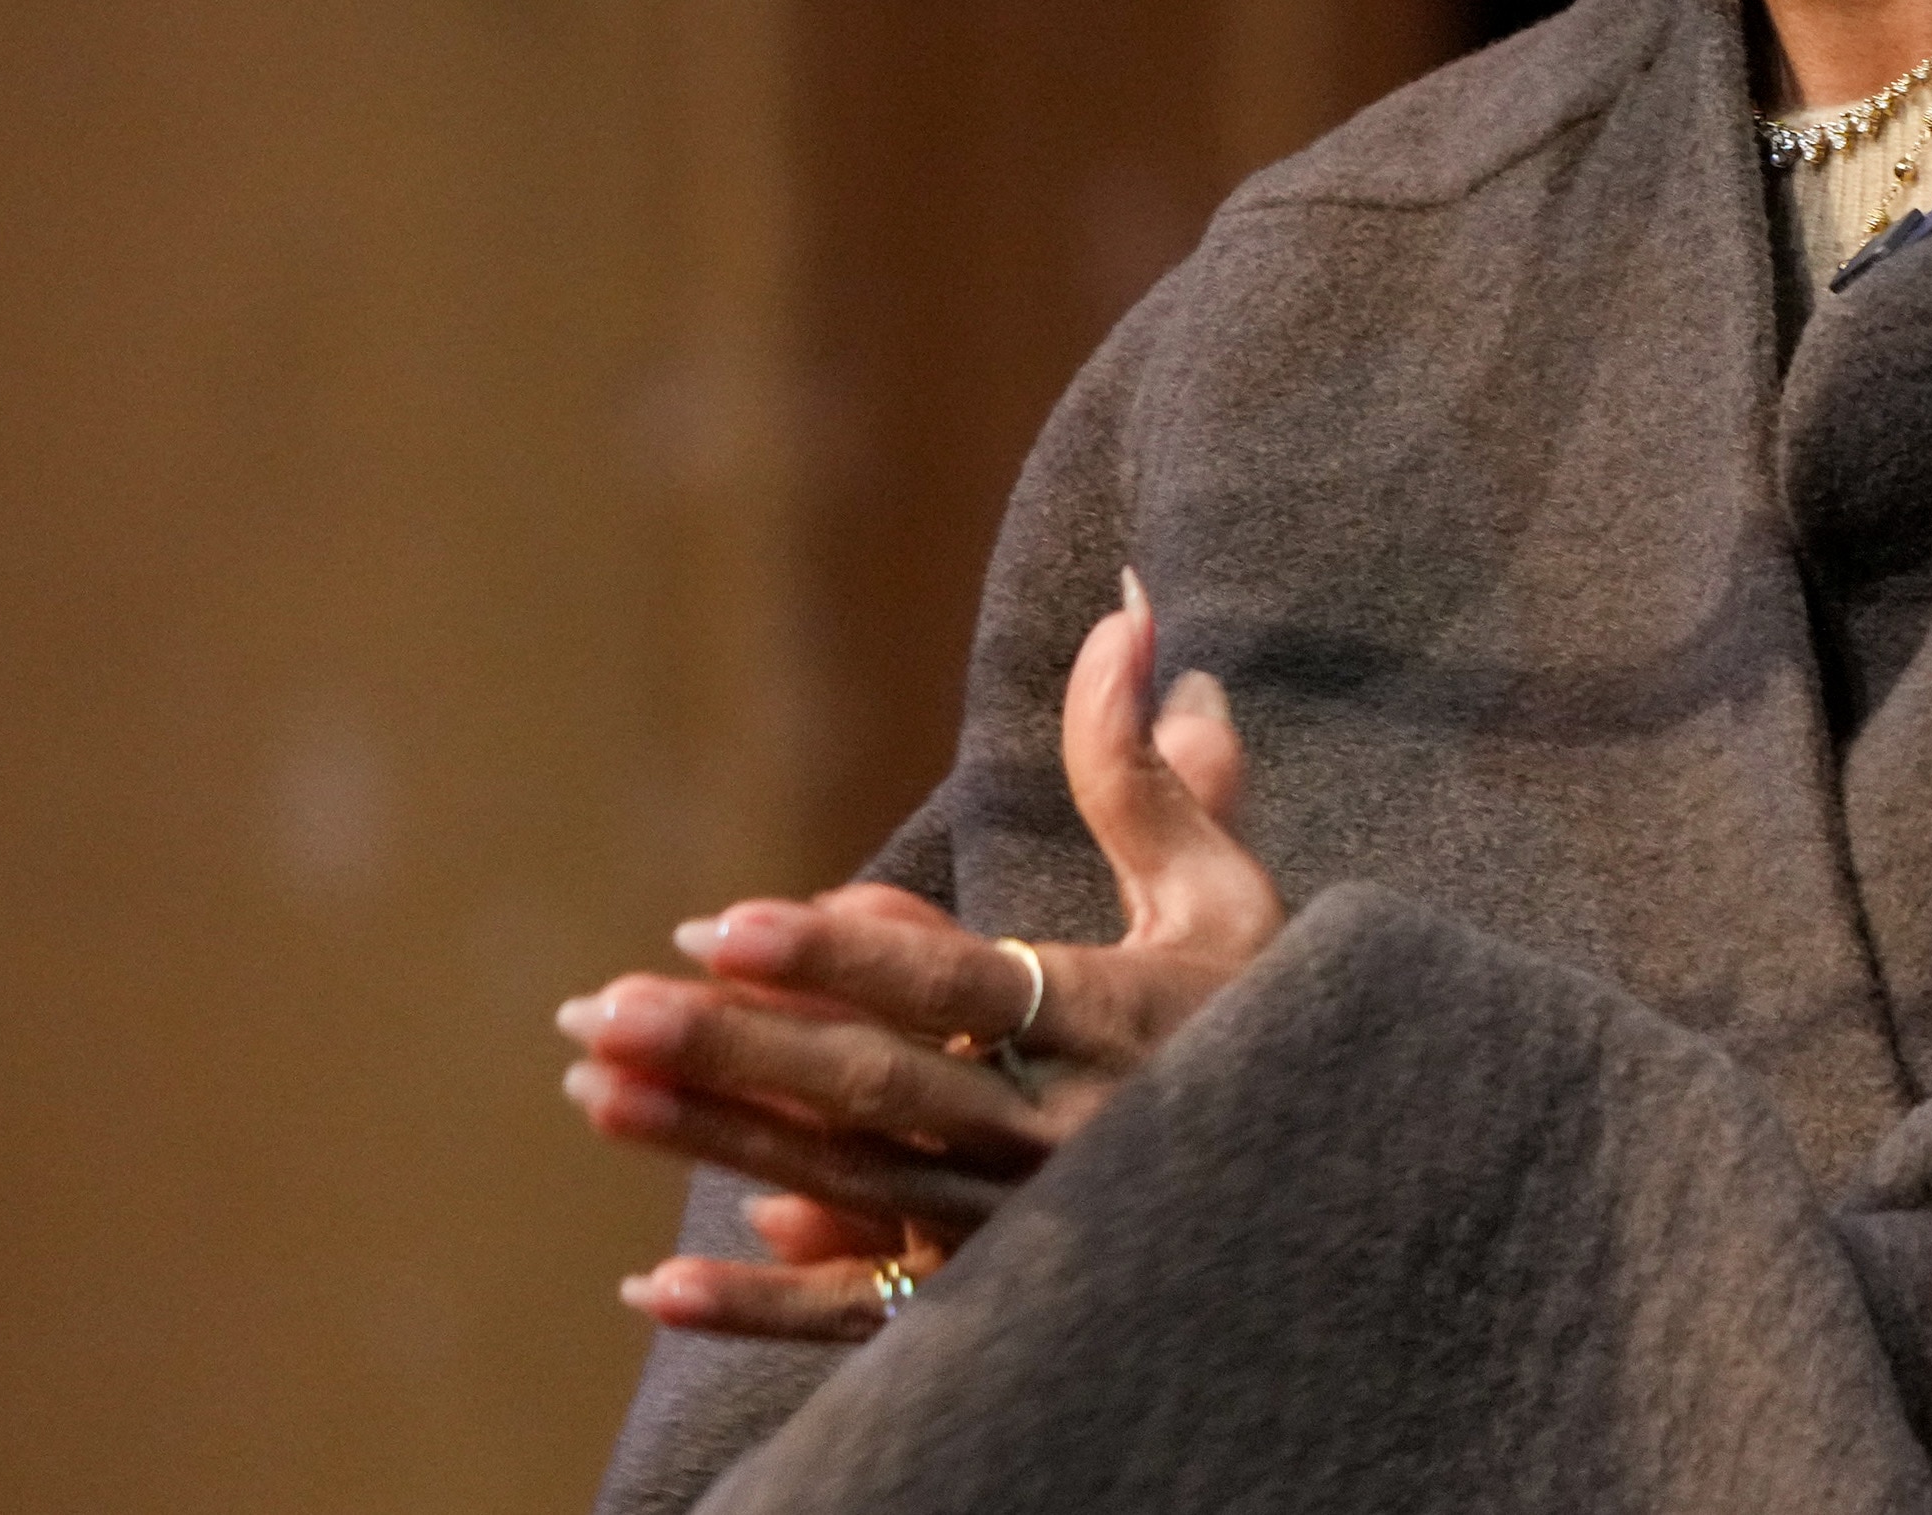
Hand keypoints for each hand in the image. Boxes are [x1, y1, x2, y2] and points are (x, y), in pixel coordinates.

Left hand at [558, 572, 1282, 1339]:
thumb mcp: (1221, 893)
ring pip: (848, 1190)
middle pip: (876, 1088)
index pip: (961, 987)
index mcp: (1116, 1026)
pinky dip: (761, 1312)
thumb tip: (1126, 611)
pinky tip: (655, 1287)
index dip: (845, 955)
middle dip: (733, 1049)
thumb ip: (1143, 770)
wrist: (1337, 1195)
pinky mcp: (998, 1305)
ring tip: (595, 1089)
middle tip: (604, 1008)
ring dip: (715, 1146)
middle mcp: (1063, 1138)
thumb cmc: (1267, 1017)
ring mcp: (1023, 1233)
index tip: (727, 921)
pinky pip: (869, 1319)